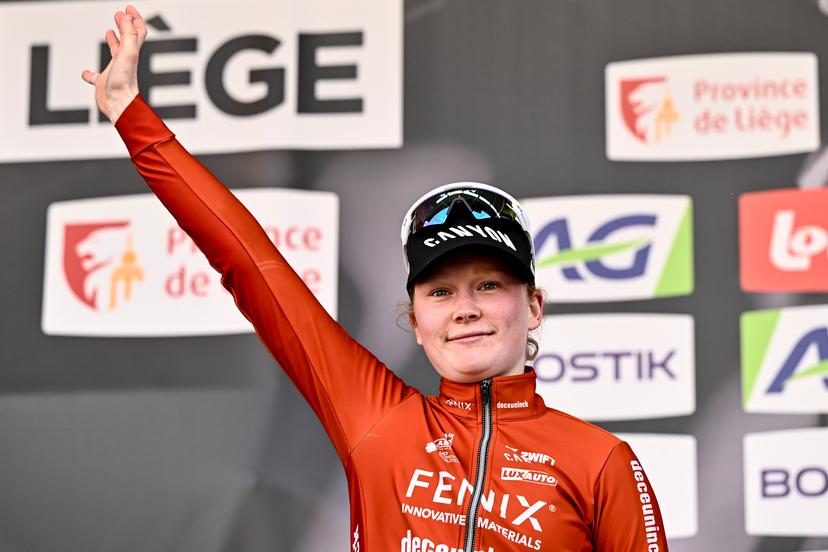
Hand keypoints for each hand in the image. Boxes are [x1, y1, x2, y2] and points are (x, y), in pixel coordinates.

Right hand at [81, 5, 146, 122]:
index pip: (137, 31)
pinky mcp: (103, 84)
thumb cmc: (124, 82)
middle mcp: (124, 61)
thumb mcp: (128, 53)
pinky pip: (95, 77)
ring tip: (109, 33)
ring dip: (114, 42)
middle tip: (119, 14)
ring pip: (115, 55)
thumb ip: (129, 35)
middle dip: (124, 25)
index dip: (135, 18)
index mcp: (130, 53)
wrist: (120, 106)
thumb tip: (127, 16)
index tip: (128, 7)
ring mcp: (114, 72)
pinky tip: (85, 73)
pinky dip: (90, 73)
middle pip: (127, 40)